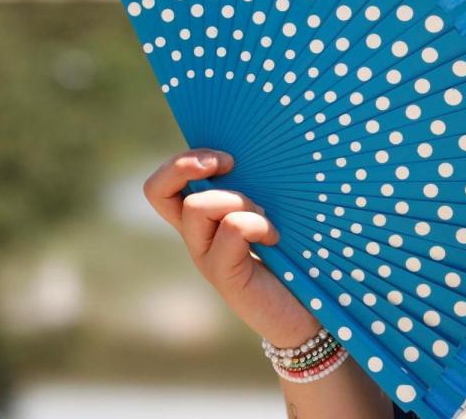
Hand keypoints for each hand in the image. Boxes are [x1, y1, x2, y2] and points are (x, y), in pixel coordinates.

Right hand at [143, 148, 320, 347]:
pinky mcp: (224, 276)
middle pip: (157, 190)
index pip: (163, 186)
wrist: (308, 315)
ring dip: (238, 199)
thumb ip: (259, 190)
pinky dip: (258, 224)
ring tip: (266, 217)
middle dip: (186, 163)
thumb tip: (263, 151)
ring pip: (198, 206)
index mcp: (205, 220)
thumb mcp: (274, 215)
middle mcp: (197, 237)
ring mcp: (206, 258)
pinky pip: (231, 229)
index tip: (224, 157)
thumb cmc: (298, 260)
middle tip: (228, 163)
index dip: (180, 161)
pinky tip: (274, 239)